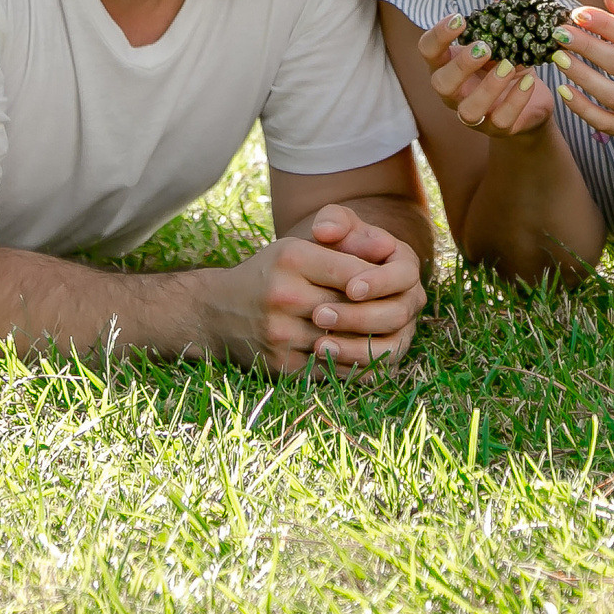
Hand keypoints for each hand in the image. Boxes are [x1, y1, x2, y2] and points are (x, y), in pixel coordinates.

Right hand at [206, 205, 425, 373]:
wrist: (217, 312)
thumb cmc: (268, 273)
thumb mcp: (295, 246)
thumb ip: (339, 244)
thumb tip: (385, 251)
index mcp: (290, 258)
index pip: (351, 272)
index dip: (375, 281)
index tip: (391, 284)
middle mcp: (284, 295)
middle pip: (350, 308)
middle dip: (375, 311)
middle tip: (397, 311)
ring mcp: (282, 334)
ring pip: (345, 342)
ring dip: (367, 340)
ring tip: (384, 334)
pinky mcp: (283, 366)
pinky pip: (331, 369)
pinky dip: (350, 364)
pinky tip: (361, 355)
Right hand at [417, 14, 558, 137]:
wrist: (530, 101)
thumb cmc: (505, 67)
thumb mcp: (497, 48)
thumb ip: (493, 35)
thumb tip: (503, 15)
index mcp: (447, 67)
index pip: (428, 51)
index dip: (438, 35)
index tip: (459, 19)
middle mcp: (454, 93)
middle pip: (441, 84)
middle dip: (461, 65)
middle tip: (483, 47)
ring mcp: (474, 115)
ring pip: (469, 110)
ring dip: (489, 87)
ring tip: (508, 66)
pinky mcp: (497, 129)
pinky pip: (502, 120)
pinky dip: (516, 100)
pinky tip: (528, 81)